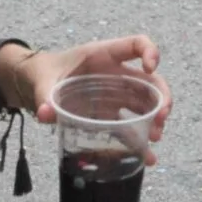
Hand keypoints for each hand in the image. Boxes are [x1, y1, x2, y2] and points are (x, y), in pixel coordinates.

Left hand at [19, 37, 170, 149]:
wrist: (39, 84)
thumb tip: (45, 113)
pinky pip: (132, 124)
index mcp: (104, 55)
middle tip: (162, 116)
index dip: (149, 51)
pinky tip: (147, 156)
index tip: (151, 68)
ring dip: (155, 119)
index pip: (136, 44)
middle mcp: (117, 73)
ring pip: (146, 103)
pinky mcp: (112, 112)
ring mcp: (117, 93)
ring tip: (155, 137)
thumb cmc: (47, 74)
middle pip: (149, 80)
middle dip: (161, 96)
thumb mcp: (45, 81)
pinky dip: (141, 140)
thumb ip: (46, 96)